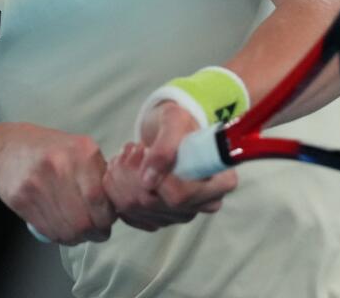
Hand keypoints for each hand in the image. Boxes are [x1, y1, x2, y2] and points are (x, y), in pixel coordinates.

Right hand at [0, 123, 116, 245]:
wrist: (10, 148)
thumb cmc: (52, 151)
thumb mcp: (81, 149)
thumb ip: (100, 173)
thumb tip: (116, 206)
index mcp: (81, 151)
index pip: (99, 199)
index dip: (107, 218)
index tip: (108, 221)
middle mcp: (59, 165)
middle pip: (84, 220)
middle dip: (94, 232)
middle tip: (96, 231)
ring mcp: (37, 183)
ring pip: (66, 230)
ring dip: (78, 238)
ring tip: (80, 231)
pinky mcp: (21, 198)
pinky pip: (47, 230)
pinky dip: (60, 237)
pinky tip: (63, 229)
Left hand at [103, 102, 237, 230]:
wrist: (170, 132)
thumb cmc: (178, 123)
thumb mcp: (174, 120)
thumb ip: (165, 146)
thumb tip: (149, 180)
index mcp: (221, 181)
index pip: (182, 195)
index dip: (156, 178)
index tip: (142, 150)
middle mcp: (205, 204)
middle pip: (157, 205)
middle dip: (132, 175)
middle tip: (130, 149)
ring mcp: (183, 214)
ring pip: (139, 210)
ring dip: (122, 179)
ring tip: (126, 156)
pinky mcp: (163, 219)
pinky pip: (131, 214)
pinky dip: (119, 191)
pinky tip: (124, 172)